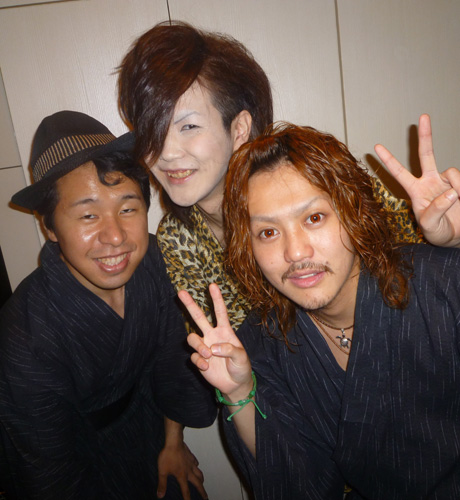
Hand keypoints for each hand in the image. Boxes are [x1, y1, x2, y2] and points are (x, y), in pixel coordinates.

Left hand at [157, 441, 206, 499]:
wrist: (174, 442)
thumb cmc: (168, 456)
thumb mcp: (162, 471)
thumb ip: (162, 484)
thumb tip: (160, 495)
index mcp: (182, 476)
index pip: (186, 490)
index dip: (188, 499)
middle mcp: (189, 471)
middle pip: (198, 483)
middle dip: (202, 491)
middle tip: (206, 497)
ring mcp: (191, 463)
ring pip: (199, 473)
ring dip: (201, 479)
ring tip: (202, 482)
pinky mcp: (191, 456)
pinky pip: (196, 462)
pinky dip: (197, 466)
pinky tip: (196, 465)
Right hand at [178, 283, 252, 400]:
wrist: (235, 384)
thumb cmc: (241, 366)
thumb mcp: (241, 357)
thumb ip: (229, 349)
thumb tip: (212, 347)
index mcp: (225, 331)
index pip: (220, 312)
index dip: (216, 299)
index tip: (212, 285)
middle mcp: (212, 336)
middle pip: (198, 317)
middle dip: (189, 305)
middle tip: (180, 292)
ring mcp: (204, 347)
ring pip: (192, 338)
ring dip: (198, 346)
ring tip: (208, 355)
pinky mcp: (199, 359)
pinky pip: (193, 356)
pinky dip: (199, 361)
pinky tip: (207, 367)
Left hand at [374, 114, 459, 247]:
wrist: (458, 236)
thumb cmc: (438, 231)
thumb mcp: (430, 225)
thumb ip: (436, 209)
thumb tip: (450, 192)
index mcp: (416, 191)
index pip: (399, 173)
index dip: (389, 160)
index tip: (376, 146)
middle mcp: (430, 182)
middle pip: (426, 154)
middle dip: (425, 135)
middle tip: (423, 116)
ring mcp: (446, 181)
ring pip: (451, 171)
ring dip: (456, 187)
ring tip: (457, 203)